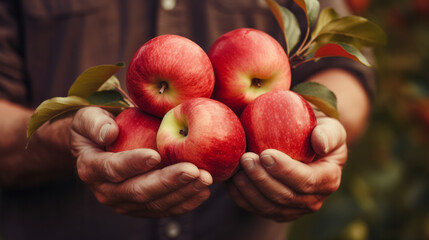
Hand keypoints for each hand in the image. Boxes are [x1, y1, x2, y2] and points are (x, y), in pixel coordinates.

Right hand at [70, 107, 212, 217]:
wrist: (101, 147)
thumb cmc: (97, 126)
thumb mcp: (88, 117)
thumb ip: (94, 122)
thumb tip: (109, 132)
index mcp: (91, 169)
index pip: (113, 169)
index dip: (134, 163)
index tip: (156, 155)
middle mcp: (106, 192)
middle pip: (138, 191)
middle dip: (168, 182)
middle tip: (193, 170)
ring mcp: (126, 203)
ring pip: (155, 204)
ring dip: (182, 193)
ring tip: (205, 179)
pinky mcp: (143, 208)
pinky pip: (165, 209)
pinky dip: (186, 202)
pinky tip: (203, 191)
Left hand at [227, 116, 346, 221]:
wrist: (306, 143)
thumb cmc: (318, 130)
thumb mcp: (330, 127)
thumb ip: (328, 133)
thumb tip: (320, 143)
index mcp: (328, 180)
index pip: (306, 181)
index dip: (285, 170)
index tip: (265, 153)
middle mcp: (313, 200)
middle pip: (285, 197)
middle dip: (262, 179)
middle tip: (245, 158)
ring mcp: (294, 209)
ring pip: (268, 207)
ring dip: (250, 190)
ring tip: (237, 170)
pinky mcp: (276, 210)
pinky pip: (256, 209)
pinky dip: (242, 197)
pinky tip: (231, 180)